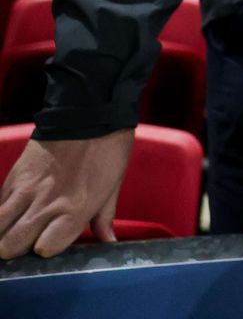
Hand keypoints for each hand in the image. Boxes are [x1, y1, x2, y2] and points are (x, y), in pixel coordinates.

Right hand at [0, 130, 133, 258]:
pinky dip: (1, 215)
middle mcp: (46, 205)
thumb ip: (104, 218)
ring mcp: (25, 192)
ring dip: (2, 235)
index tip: (51, 242)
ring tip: (13, 231)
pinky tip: (9, 214)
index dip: (46, 249)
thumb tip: (109, 243)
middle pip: (12, 245)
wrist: (88, 112)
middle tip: (28, 240)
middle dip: (17, 249)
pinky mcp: (12, 179)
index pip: (45, 248)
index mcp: (75, 209)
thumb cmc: (108, 150)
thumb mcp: (113, 185)